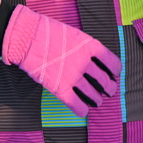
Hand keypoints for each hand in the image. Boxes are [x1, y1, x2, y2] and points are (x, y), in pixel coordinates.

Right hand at [2, 4, 121, 117]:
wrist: (26, 37)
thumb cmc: (47, 32)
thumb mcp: (72, 34)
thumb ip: (83, 47)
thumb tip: (90, 58)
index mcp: (89, 46)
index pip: (111, 61)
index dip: (115, 70)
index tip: (114, 73)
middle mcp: (84, 62)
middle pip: (104, 81)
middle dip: (109, 88)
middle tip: (109, 91)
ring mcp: (73, 76)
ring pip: (93, 95)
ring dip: (96, 100)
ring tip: (97, 101)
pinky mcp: (60, 88)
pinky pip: (77, 105)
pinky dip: (82, 110)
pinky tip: (83, 110)